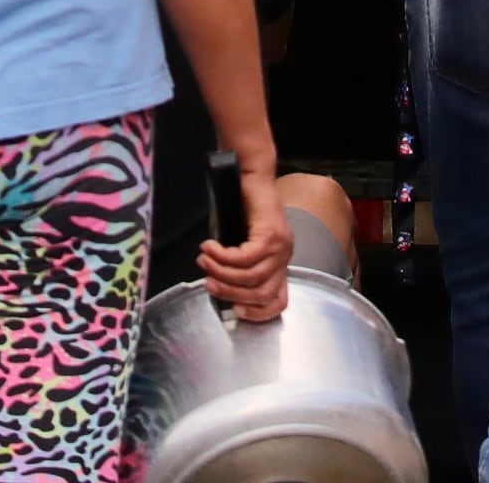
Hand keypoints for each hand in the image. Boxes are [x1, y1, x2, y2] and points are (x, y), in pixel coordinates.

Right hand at [197, 159, 292, 323]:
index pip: (279, 301)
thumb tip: (218, 285)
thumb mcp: (243, 241)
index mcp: (281, 262)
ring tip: (203, 262)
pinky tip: (209, 248)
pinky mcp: (271, 235)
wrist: (253, 174)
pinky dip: (223, 257)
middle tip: (207, 283)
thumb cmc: (244, 206)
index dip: (257, 313)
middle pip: (261, 293)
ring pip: (251, 277)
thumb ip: (239, 264)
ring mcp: (281, 246)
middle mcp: (285, 257)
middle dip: (230, 292)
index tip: (234, 309)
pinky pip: (244, 258)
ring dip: (222, 273)